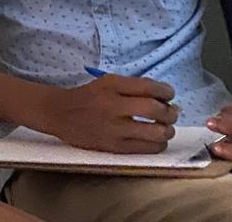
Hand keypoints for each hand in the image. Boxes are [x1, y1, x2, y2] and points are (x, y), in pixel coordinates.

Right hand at [45, 75, 178, 152]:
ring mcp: (114, 128)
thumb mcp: (107, 83)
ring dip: (167, 131)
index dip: (166, 91)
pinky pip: (147, 149)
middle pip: (155, 110)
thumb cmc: (88, 96)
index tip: (169, 95)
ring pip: (156, 133)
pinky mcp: (114, 147)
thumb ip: (133, 88)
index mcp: (112, 85)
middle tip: (171, 113)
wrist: (60, 113)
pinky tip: (155, 140)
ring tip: (165, 128)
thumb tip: (166, 100)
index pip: (149, 87)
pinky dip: (158, 144)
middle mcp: (113, 105)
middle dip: (170, 112)